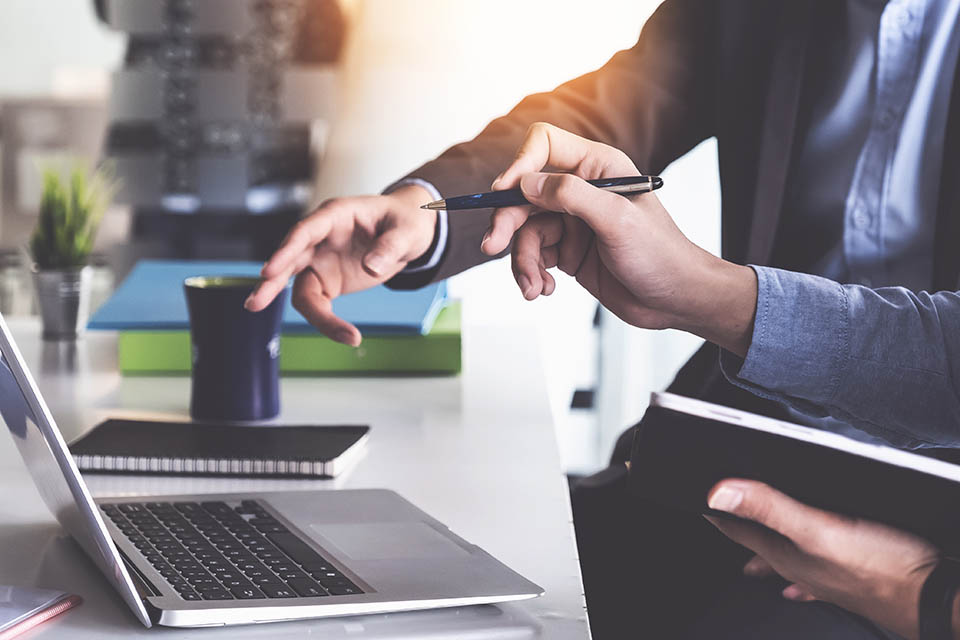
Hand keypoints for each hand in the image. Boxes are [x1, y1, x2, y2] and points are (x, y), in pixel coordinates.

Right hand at [244, 185, 436, 345]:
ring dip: (308, 315)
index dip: (286, 250)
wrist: (409, 234)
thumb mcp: (408, 230)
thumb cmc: (405, 222)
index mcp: (336, 215)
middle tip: (254, 304)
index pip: (305, 231)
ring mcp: (321, 260)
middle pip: (290, 260)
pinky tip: (345, 336)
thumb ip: (390, 246)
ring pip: (300, 287)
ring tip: (334, 334)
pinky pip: (318, 303)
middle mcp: (321, 238)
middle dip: (272, 282)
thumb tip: (372, 266)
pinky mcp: (328, 281)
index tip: (270, 270)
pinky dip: (327, 321)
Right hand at [487, 123, 757, 355]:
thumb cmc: (659, 255)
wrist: (675, 300)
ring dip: (522, 260)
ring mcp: (571, 221)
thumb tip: (525, 183)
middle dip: (507, 222)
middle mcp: (581, 189)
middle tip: (492, 246)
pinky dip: (531, 273)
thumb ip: (570, 196)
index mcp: (597, 167)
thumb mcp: (616, 220)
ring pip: (524, 230)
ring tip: (534, 288)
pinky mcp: (566, 251)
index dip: (519, 166)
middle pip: (524, 194)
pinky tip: (544, 290)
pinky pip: (532, 255)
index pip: (544, 145)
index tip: (502, 193)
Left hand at [706, 479, 940, 639]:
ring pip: (782, 562)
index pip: (738, 529)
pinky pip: (813, 578)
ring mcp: (824, 576)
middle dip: (737, 530)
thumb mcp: (818, 528)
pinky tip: (795, 585)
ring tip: (747, 556)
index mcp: (785, 553)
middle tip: (718, 520)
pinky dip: (797, 577)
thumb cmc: (884, 568)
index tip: (698, 499)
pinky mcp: (852, 579)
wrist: (935, 599)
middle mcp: (799, 567)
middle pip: (757, 545)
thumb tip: (719, 493)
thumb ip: (770, 507)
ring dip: (764, 552)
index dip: (716, 513)